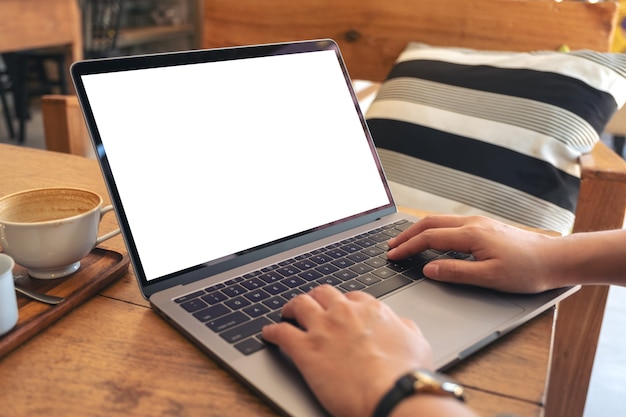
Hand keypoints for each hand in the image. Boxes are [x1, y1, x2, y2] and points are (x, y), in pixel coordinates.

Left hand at [261, 285, 432, 416]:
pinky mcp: (305, 349)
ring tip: (287, 313)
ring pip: (299, 304)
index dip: (342, 303)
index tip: (339, 310)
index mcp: (370, 310)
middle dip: (315, 298)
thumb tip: (402, 325)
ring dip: (291, 307)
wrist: (393, 393)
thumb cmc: (407, 373)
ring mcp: (323, 328)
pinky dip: (271, 331)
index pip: (351, 296)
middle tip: (311, 306)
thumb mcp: (417, 342)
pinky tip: (268, 334)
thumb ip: (404, 328)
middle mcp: (344, 312)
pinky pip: (280, 332)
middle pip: (322, 293)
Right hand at [387, 215, 560, 292]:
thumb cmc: (526, 270)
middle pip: (429, 223)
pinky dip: (432, 229)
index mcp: (471, 235)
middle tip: (391, 246)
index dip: (407, 247)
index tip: (392, 255)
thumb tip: (428, 270)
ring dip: (418, 230)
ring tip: (405, 241)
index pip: (428, 238)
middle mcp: (472, 223)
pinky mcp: (484, 226)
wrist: (554, 259)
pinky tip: (431, 238)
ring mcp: (479, 223)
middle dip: (406, 234)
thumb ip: (455, 272)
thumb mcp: (489, 277)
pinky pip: (450, 224)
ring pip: (439, 221)